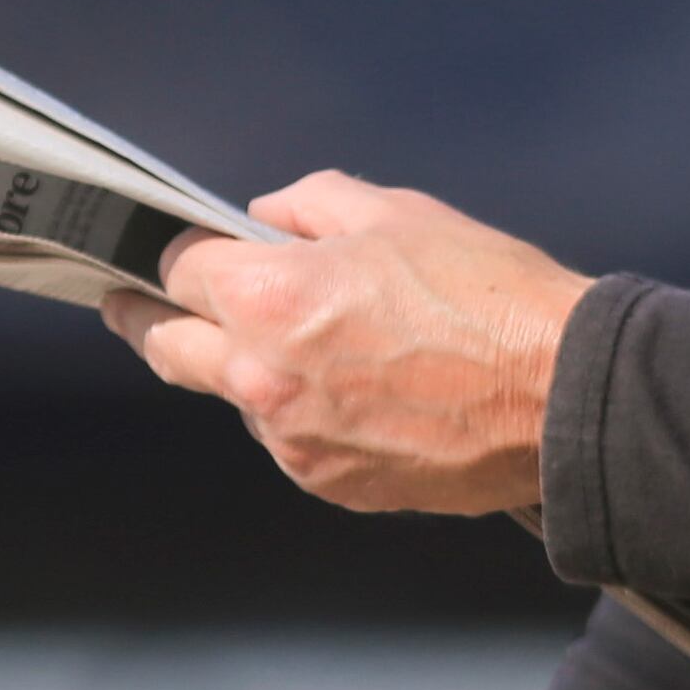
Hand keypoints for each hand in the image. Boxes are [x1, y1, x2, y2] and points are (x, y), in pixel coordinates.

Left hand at [104, 173, 589, 517]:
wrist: (560, 396)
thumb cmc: (487, 297)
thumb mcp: (396, 213)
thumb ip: (311, 205)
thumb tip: (266, 216)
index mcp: (269, 298)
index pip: (179, 269)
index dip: (179, 252)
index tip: (174, 252)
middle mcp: (262, 378)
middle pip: (167, 348)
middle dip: (144, 319)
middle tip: (129, 305)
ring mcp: (293, 442)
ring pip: (238, 397)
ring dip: (253, 370)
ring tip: (327, 346)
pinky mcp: (330, 484)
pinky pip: (291, 440)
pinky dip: (306, 413)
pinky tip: (366, 392)